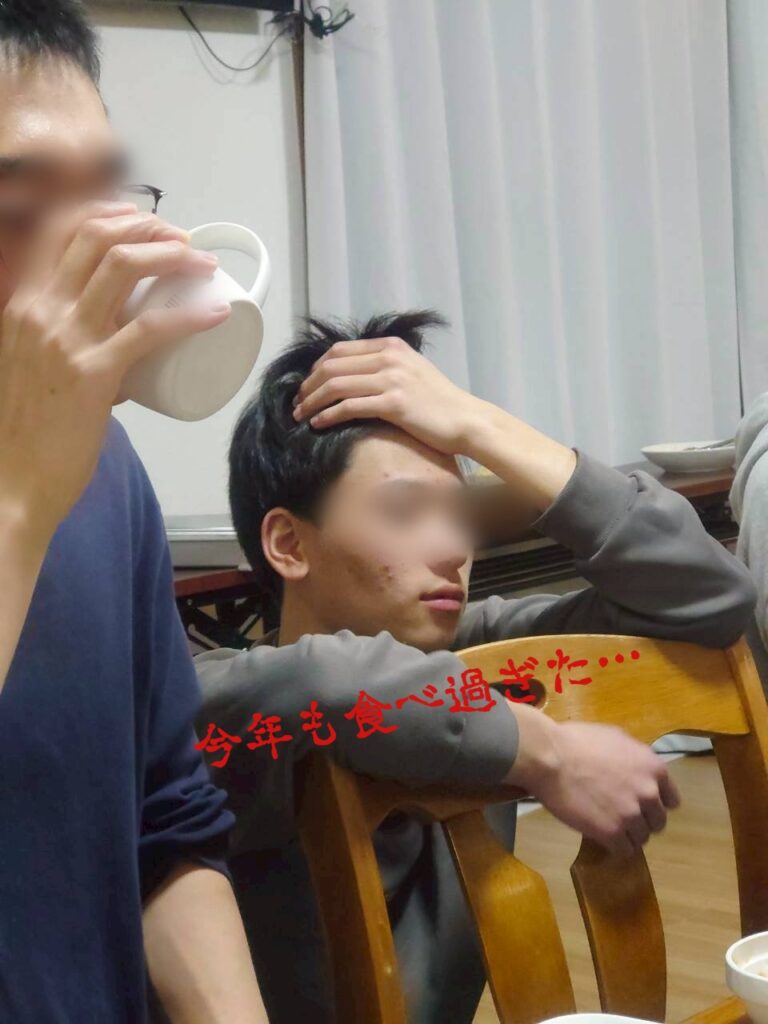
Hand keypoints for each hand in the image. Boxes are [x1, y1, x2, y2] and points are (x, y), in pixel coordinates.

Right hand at [0, 200, 230, 540]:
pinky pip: (150, 330)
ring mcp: (65, 339)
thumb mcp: (31, 367)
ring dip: (172, 254)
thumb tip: (119, 355)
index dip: (105, 212)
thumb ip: (64, 350)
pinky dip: (190, 316)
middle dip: (148, 225)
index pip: (58, 230)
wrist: (13, 482)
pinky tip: (216, 313)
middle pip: (96, 236)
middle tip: (183, 240)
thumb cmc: (27, 433)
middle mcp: (40, 310)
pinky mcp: (93, 373)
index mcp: (23, 305)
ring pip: (123, 267)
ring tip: (203, 263)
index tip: (142, 220)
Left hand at [292, 335, 483, 454]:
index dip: (316, 368)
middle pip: (332, 366)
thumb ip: (384, 367)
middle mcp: (389, 358)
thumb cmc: (438, 402)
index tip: (306, 386)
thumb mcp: (411, 371)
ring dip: (312, 401)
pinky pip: (349, 406)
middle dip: (308, 385)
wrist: (465, 419)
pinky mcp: (393, 403)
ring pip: (336, 385)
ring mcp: (391, 379)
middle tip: (297, 403)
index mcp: (391, 346)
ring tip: (301, 415)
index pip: (339, 350)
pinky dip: (328, 415)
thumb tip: (351, 377)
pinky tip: (318, 424)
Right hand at [506, 703, 679, 857]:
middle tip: (620, 815)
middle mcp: (649, 793)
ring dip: (627, 835)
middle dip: (642, 820)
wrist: (550, 757)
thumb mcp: (615, 738)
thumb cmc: (578, 741)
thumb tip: (636, 769)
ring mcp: (632, 815)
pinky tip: (600, 836)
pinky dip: (614, 846)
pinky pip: (624, 850)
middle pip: (658, 821)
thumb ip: (634, 758)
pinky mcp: (612, 833)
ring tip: (607, 827)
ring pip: (641, 838)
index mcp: (654, 768)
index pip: (671, 800)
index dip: (655, 803)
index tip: (640, 803)